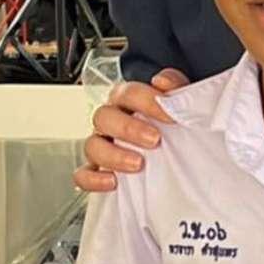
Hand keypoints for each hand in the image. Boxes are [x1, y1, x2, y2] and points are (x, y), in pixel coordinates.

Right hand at [72, 68, 189, 192]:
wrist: (180, 155)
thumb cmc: (173, 125)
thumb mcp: (180, 103)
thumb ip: (174, 86)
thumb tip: (161, 81)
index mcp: (127, 100)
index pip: (128, 93)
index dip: (147, 101)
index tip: (170, 116)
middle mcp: (110, 120)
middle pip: (104, 116)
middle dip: (128, 128)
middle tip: (154, 139)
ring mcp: (101, 145)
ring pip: (92, 146)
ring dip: (113, 155)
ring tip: (138, 164)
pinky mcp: (96, 171)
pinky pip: (83, 175)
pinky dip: (94, 179)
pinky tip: (113, 182)